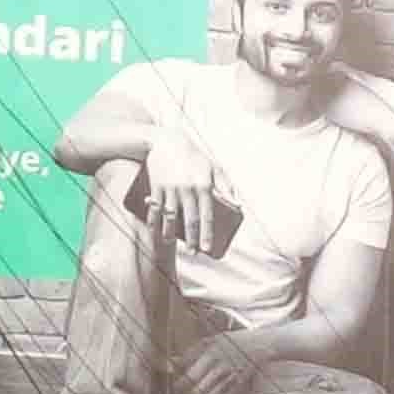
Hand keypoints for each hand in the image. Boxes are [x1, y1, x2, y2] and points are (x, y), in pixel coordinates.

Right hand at [141, 132, 223, 256]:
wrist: (167, 140)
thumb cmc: (194, 157)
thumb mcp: (214, 168)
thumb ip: (227, 186)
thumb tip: (238, 206)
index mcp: (204, 186)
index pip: (207, 215)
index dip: (207, 234)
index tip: (208, 249)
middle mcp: (187, 188)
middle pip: (189, 219)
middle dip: (191, 239)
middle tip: (193, 253)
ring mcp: (170, 187)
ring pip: (170, 216)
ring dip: (169, 232)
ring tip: (172, 243)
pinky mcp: (156, 185)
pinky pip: (155, 207)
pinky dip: (154, 220)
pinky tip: (155, 231)